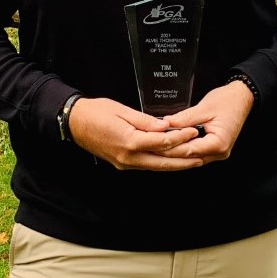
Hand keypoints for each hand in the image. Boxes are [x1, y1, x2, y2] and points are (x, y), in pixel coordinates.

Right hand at [68, 97, 203, 170]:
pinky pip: (146, 165)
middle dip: (183, 160)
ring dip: (174, 165)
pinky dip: (161, 163)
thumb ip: (145, 121)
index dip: (180, 138)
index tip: (193, 132)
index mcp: (129, 142)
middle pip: (162, 162)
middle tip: (202, 157)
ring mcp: (125, 163)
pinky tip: (171, 160)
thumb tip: (165, 127)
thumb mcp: (122, 110)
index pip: (161, 142)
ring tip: (193, 162)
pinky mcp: (122, 163)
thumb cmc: (96, 112)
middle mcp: (128, 157)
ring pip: (155, 167)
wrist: (74, 123)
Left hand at [160, 80, 253, 164]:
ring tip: (157, 146)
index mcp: (219, 144)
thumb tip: (165, 124)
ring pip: (192, 157)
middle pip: (189, 157)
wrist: (242, 98)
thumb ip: (184, 118)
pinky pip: (196, 152)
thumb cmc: (227, 101)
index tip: (153, 144)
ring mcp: (218, 152)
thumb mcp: (204, 107)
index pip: (188, 150)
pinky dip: (184, 148)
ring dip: (176, 151)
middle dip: (169, 151)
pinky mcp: (215, 148)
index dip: (169, 147)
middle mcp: (220, 153)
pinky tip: (171, 144)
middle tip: (150, 146)